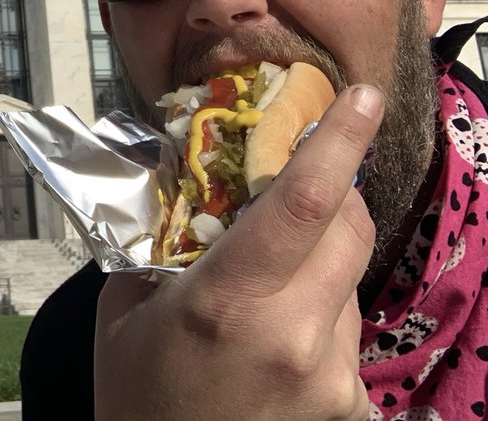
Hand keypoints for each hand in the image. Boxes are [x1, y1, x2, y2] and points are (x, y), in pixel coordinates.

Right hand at [94, 85, 382, 419]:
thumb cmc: (134, 390)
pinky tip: (279, 342)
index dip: (340, 141)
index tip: (362, 97)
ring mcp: (328, 377)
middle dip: (338, 189)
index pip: (306, 204)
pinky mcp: (349, 407)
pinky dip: (320, 315)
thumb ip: (163, 239)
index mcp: (226, 303)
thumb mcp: (126, 303)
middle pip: (349, 228)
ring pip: (349, 279)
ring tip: (268, 289)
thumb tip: (194, 178)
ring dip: (322, 260)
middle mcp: (291, 337)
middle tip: (307, 179)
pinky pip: (348, 331)